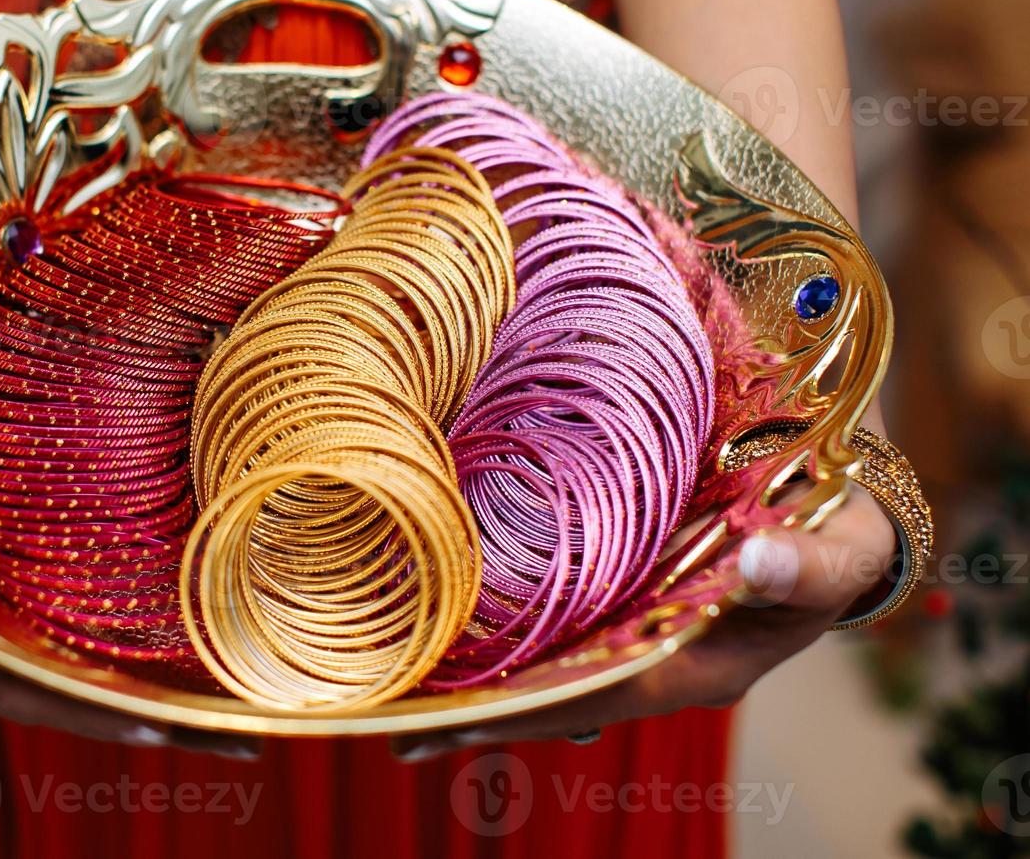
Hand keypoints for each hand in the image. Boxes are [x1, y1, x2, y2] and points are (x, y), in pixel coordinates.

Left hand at [390, 486, 896, 759]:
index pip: (602, 696)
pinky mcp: (624, 602)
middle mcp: (657, 662)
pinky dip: (506, 637)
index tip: (460, 720)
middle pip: (559, 698)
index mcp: (701, 667)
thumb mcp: (842, 551)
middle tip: (399, 726)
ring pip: (549, 670)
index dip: (532, 709)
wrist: (840, 515)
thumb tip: (765, 562)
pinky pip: (557, 631)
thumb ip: (811, 566)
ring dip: (482, 682)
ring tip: (405, 694)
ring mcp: (636, 637)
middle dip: (484, 714)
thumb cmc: (841, 542)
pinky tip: (454, 636)